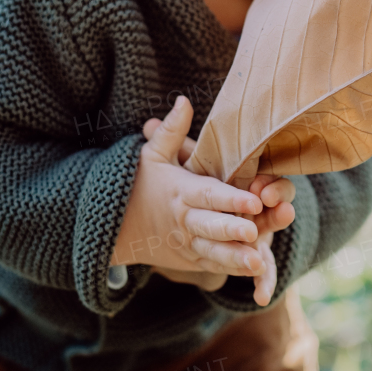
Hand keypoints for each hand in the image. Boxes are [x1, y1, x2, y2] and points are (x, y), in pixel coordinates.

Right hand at [112, 97, 266, 275]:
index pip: (208, 195)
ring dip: (235, 258)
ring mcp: (186, 243)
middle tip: (253, 233)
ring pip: (213, 252)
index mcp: (181, 192)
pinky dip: (230, 269)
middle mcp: (184, 220)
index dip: (231, 198)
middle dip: (232, 230)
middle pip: (210, 226)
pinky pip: (211, 265)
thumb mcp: (150, 155)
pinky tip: (255, 270)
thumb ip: (171, 131)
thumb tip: (183, 100)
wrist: (114, 226)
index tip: (254, 199)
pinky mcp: (189, 259)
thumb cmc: (140, 183)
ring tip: (257, 262)